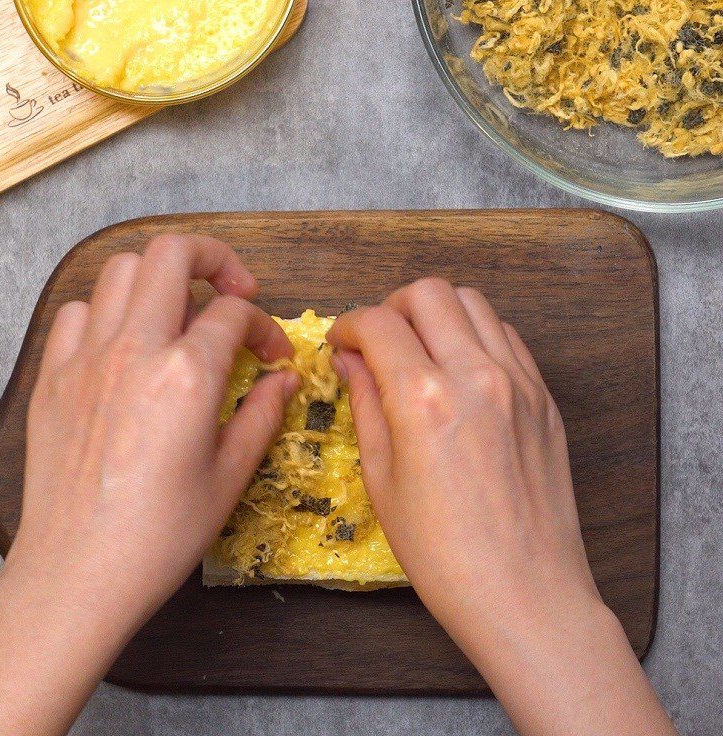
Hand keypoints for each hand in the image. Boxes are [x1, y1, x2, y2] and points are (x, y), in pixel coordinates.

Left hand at [0, 235, 297, 735]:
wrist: (78, 573)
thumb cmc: (161, 534)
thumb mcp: (230, 476)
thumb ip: (263, 414)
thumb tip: (285, 379)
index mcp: (187, 375)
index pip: (235, 315)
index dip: (266, 327)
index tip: (274, 356)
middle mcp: (135, 350)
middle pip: (173, 254)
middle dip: (215, 258)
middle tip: (234, 290)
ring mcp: (87, 358)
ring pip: (121, 270)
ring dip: (160, 279)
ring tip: (179, 312)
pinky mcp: (52, 375)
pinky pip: (76, 312)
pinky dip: (106, 312)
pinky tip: (125, 344)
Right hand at [328, 279, 676, 735]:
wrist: (525, 593)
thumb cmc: (442, 553)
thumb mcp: (382, 479)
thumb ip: (365, 403)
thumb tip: (350, 358)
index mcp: (423, 398)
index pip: (377, 322)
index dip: (347, 325)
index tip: (342, 345)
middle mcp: (475, 373)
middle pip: (428, 292)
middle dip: (392, 306)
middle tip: (380, 343)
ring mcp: (518, 380)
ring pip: (473, 302)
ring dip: (437, 315)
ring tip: (421, 353)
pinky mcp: (544, 395)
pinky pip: (506, 335)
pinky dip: (475, 335)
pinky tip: (461, 372)